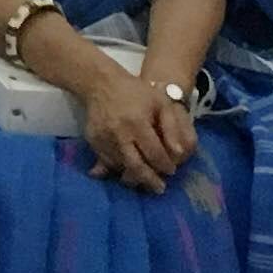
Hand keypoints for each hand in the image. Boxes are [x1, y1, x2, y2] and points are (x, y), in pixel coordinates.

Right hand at [66, 52, 197, 193]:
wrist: (101, 83)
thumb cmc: (136, 92)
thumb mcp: (160, 103)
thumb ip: (172, 127)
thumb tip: (179, 154)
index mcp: (137, 123)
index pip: (154, 153)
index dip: (165, 165)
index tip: (171, 170)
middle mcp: (119, 134)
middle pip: (135, 166)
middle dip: (149, 180)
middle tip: (159, 188)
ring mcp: (103, 139)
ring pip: (120, 167)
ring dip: (134, 176)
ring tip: (145, 180)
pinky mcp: (93, 141)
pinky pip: (106, 161)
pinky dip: (118, 168)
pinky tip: (126, 170)